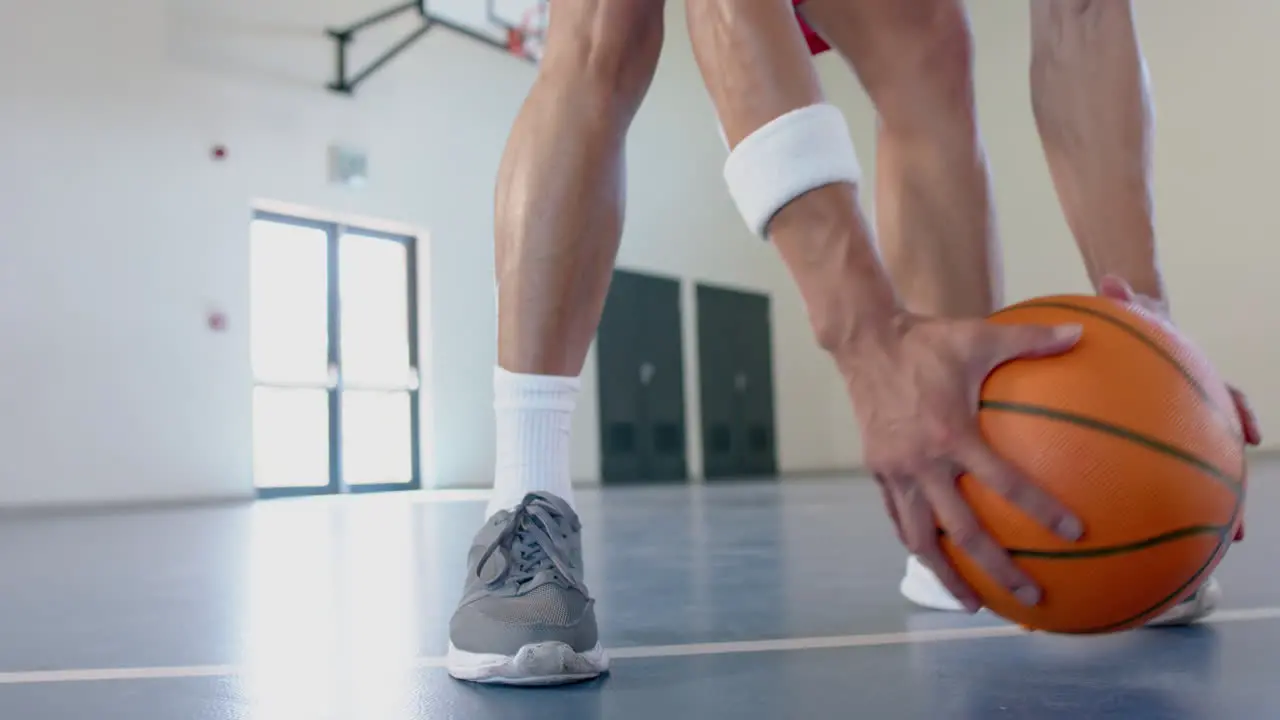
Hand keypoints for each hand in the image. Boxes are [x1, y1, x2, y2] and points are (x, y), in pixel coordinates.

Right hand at [839, 313, 1085, 611]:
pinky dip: (916, 540)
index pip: (1004, 481)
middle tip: (1030, 597)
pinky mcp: (877, 469)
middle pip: (962, 531)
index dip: (1039, 509)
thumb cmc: (927, 338)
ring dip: (948, 574)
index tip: (1073, 533)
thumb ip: (1032, 339)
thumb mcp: (981, 335)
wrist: (865, 341)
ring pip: (920, 537)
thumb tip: (1079, 333)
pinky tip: (933, 557)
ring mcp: (896, 470)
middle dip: (997, 569)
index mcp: (952, 434)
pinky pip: (897, 515)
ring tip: (973, 602)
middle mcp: (923, 462)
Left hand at [1098, 276, 1257, 542]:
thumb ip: (1123, 303)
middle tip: (1239, 528)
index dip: (1240, 415)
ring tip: (1204, 556)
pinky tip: (1128, 541)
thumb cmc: (1126, 328)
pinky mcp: (1147, 453)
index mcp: (1194, 383)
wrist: (1121, 339)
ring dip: (1203, 519)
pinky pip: (1149, 485)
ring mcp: (1174, 436)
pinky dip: (1149, 514)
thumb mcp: (1126, 315)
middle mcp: (1192, 416)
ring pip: (1194, 482)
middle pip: (1221, 457)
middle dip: (1231, 493)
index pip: (1227, 397)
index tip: (1251, 436)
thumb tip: (1109, 280)